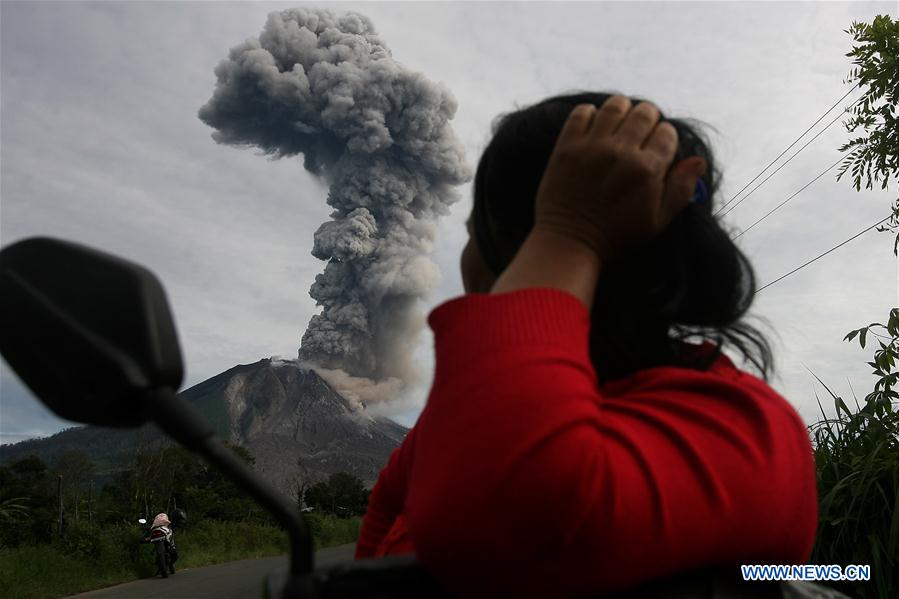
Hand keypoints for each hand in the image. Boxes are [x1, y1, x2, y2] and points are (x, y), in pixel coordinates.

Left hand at [533, 96, 706, 262]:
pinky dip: (590, 113)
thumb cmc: (616, 236)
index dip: (665, 139)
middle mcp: (621, 152)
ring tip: (620, 125)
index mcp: (647, 170)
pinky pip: (581, 112)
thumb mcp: (657, 222)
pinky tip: (594, 127)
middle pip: (645, 112)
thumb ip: (681, 189)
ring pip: (616, 105)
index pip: (667, 133)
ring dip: (623, 110)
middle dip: (648, 120)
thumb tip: (698, 160)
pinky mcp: (567, 147)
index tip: (657, 149)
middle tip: (640, 134)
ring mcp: (592, 147)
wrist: (569, 243)